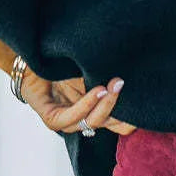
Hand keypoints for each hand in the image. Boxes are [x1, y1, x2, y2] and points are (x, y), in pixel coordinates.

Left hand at [18, 69, 137, 135]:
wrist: (32, 51)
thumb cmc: (62, 58)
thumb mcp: (91, 68)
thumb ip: (108, 77)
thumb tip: (138, 75)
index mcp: (95, 109)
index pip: (121, 123)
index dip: (134, 116)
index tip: (144, 97)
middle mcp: (83, 118)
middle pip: (112, 125)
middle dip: (123, 108)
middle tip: (125, 83)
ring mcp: (67, 121)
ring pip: (93, 122)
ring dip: (106, 104)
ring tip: (113, 85)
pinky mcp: (51, 119)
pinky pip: (72, 117)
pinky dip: (87, 104)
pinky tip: (97, 90)